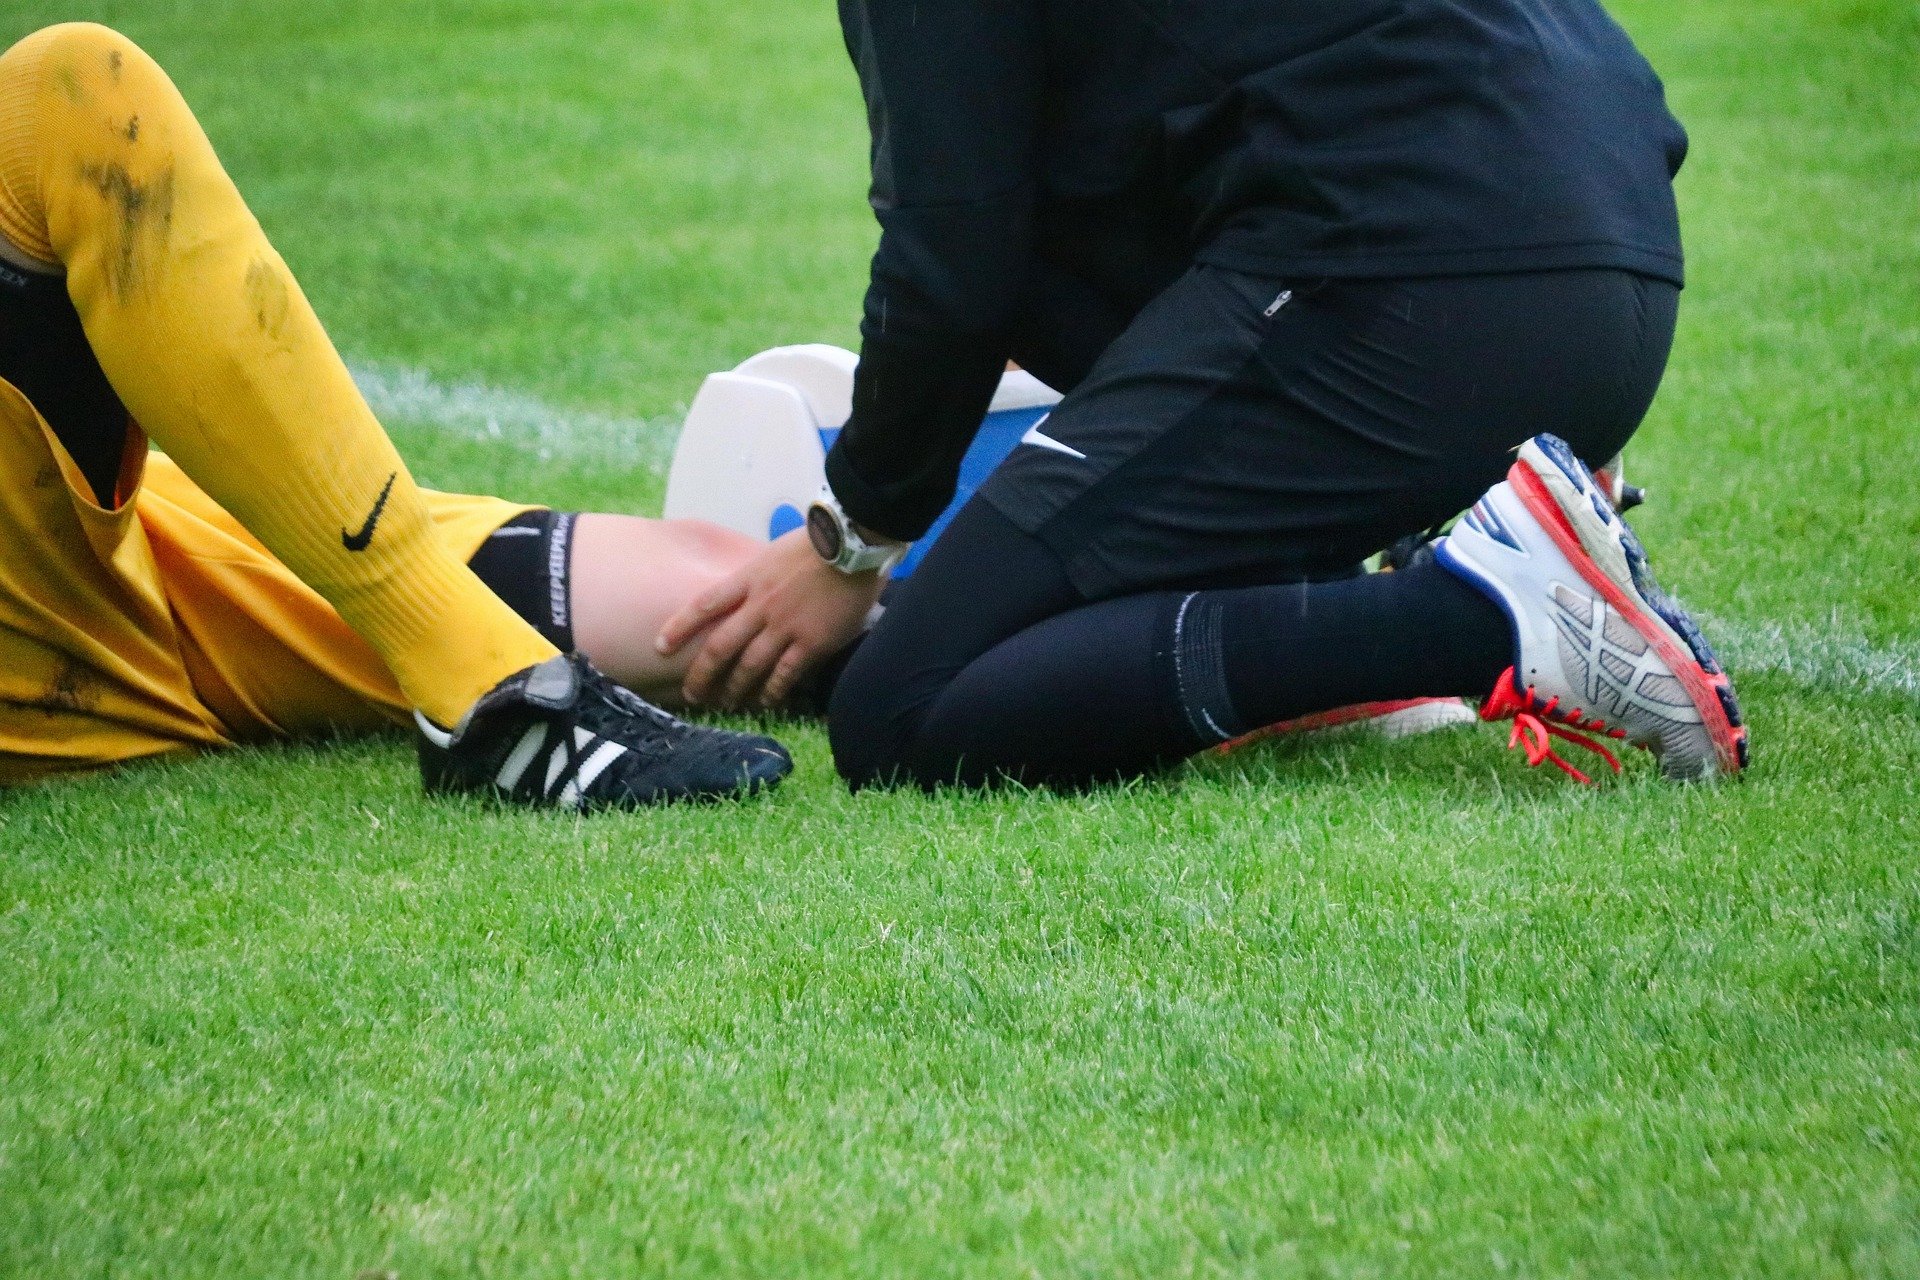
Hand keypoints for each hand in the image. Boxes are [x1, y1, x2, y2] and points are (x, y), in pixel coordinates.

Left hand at [655, 529, 888, 708]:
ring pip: (749, 666)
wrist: (852, 544)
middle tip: (692, 694)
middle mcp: (759, 606)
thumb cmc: (818, 544)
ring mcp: (784, 626)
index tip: (660, 647)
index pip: (703, 606)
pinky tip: (766, 701)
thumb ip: (758, 576)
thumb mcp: (774, 553)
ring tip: (727, 702)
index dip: (678, 628)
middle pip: (720, 646)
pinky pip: (785, 674)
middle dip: (701, 675)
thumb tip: (749, 592)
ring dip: (734, 688)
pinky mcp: (811, 642)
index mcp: (748, 579)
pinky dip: (772, 691)